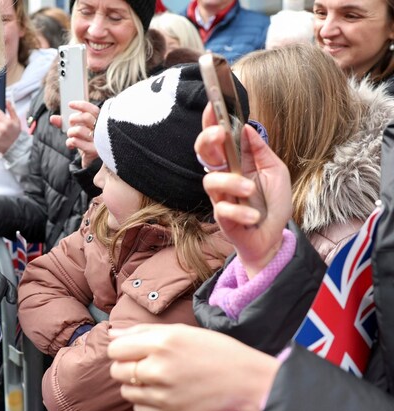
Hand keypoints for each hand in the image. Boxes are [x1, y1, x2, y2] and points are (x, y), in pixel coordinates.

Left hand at [49, 101, 99, 167]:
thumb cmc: (85, 143)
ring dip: (70, 133)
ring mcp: (99, 141)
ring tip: (71, 136)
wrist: (93, 163)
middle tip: (71, 124)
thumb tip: (52, 118)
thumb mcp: (76, 132)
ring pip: (78, 130)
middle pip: (86, 117)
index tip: (69, 104)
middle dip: (73, 119)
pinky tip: (71, 145)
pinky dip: (70, 142)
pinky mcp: (94, 151)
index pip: (93, 110)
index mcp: (101, 123)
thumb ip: (64, 124)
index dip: (81, 105)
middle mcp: (103, 130)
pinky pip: (76, 141)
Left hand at [107, 324, 279, 410]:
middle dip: (126, 367)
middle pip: (116, 371)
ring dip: (136, 385)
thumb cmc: (215, 352)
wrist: (246, 381)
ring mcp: (164, 396)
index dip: (121, 349)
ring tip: (158, 379)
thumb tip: (112, 333)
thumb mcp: (180, 331)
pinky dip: (146, 402)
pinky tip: (164, 393)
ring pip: (126, 391)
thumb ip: (141, 331)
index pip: (115, 349)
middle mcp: (159, 370)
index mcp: (162, 344)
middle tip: (146, 364)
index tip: (132, 351)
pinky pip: (139, 409)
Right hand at [196, 103, 291, 276]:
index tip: (212, 104)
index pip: (219, 137)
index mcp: (236, 161)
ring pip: (210, 181)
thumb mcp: (276, 170)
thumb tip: (246, 128)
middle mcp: (224, 175)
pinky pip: (222, 210)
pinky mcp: (222, 217)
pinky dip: (239, 212)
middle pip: (203, 152)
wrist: (274, 237)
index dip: (211, 120)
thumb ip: (261, 150)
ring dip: (231, 184)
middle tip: (220, 135)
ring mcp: (220, 196)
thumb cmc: (273, 203)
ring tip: (250, 191)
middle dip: (208, 140)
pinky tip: (254, 217)